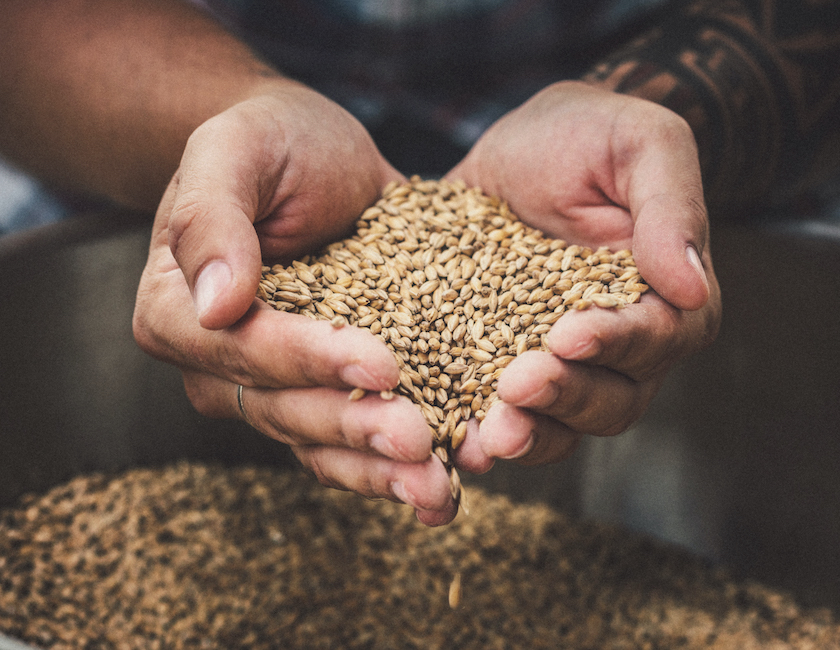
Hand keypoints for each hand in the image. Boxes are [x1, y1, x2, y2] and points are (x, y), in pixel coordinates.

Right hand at [133, 83, 455, 525]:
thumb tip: (214, 304)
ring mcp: (273, 384)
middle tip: (419, 441)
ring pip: (319, 441)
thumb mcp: (234, 149)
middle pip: (281, 409)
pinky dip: (394, 464)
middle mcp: (219, 363)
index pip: (241, 348)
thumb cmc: (269, 141)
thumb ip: (212, 215)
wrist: (312, 154)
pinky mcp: (326, 388)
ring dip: (378, 469)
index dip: (308, 359)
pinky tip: (445, 478)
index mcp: (179, 310)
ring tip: (438, 485)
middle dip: (354, 425)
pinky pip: (351, 440)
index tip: (381, 360)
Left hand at [446, 81, 721, 471]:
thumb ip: (671, 207)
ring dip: (526, 433)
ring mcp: (558, 362)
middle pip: (610, 398)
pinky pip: (497, 412)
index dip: (613, 342)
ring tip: (485, 436)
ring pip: (559, 422)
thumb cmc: (590, 134)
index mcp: (664, 298)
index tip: (566, 335)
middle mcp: (618, 345)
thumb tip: (692, 285)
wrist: (524, 145)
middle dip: (564, 398)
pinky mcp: (500, 362)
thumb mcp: (639, 143)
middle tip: (515, 387)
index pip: (654, 337)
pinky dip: (476, 431)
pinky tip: (449, 440)